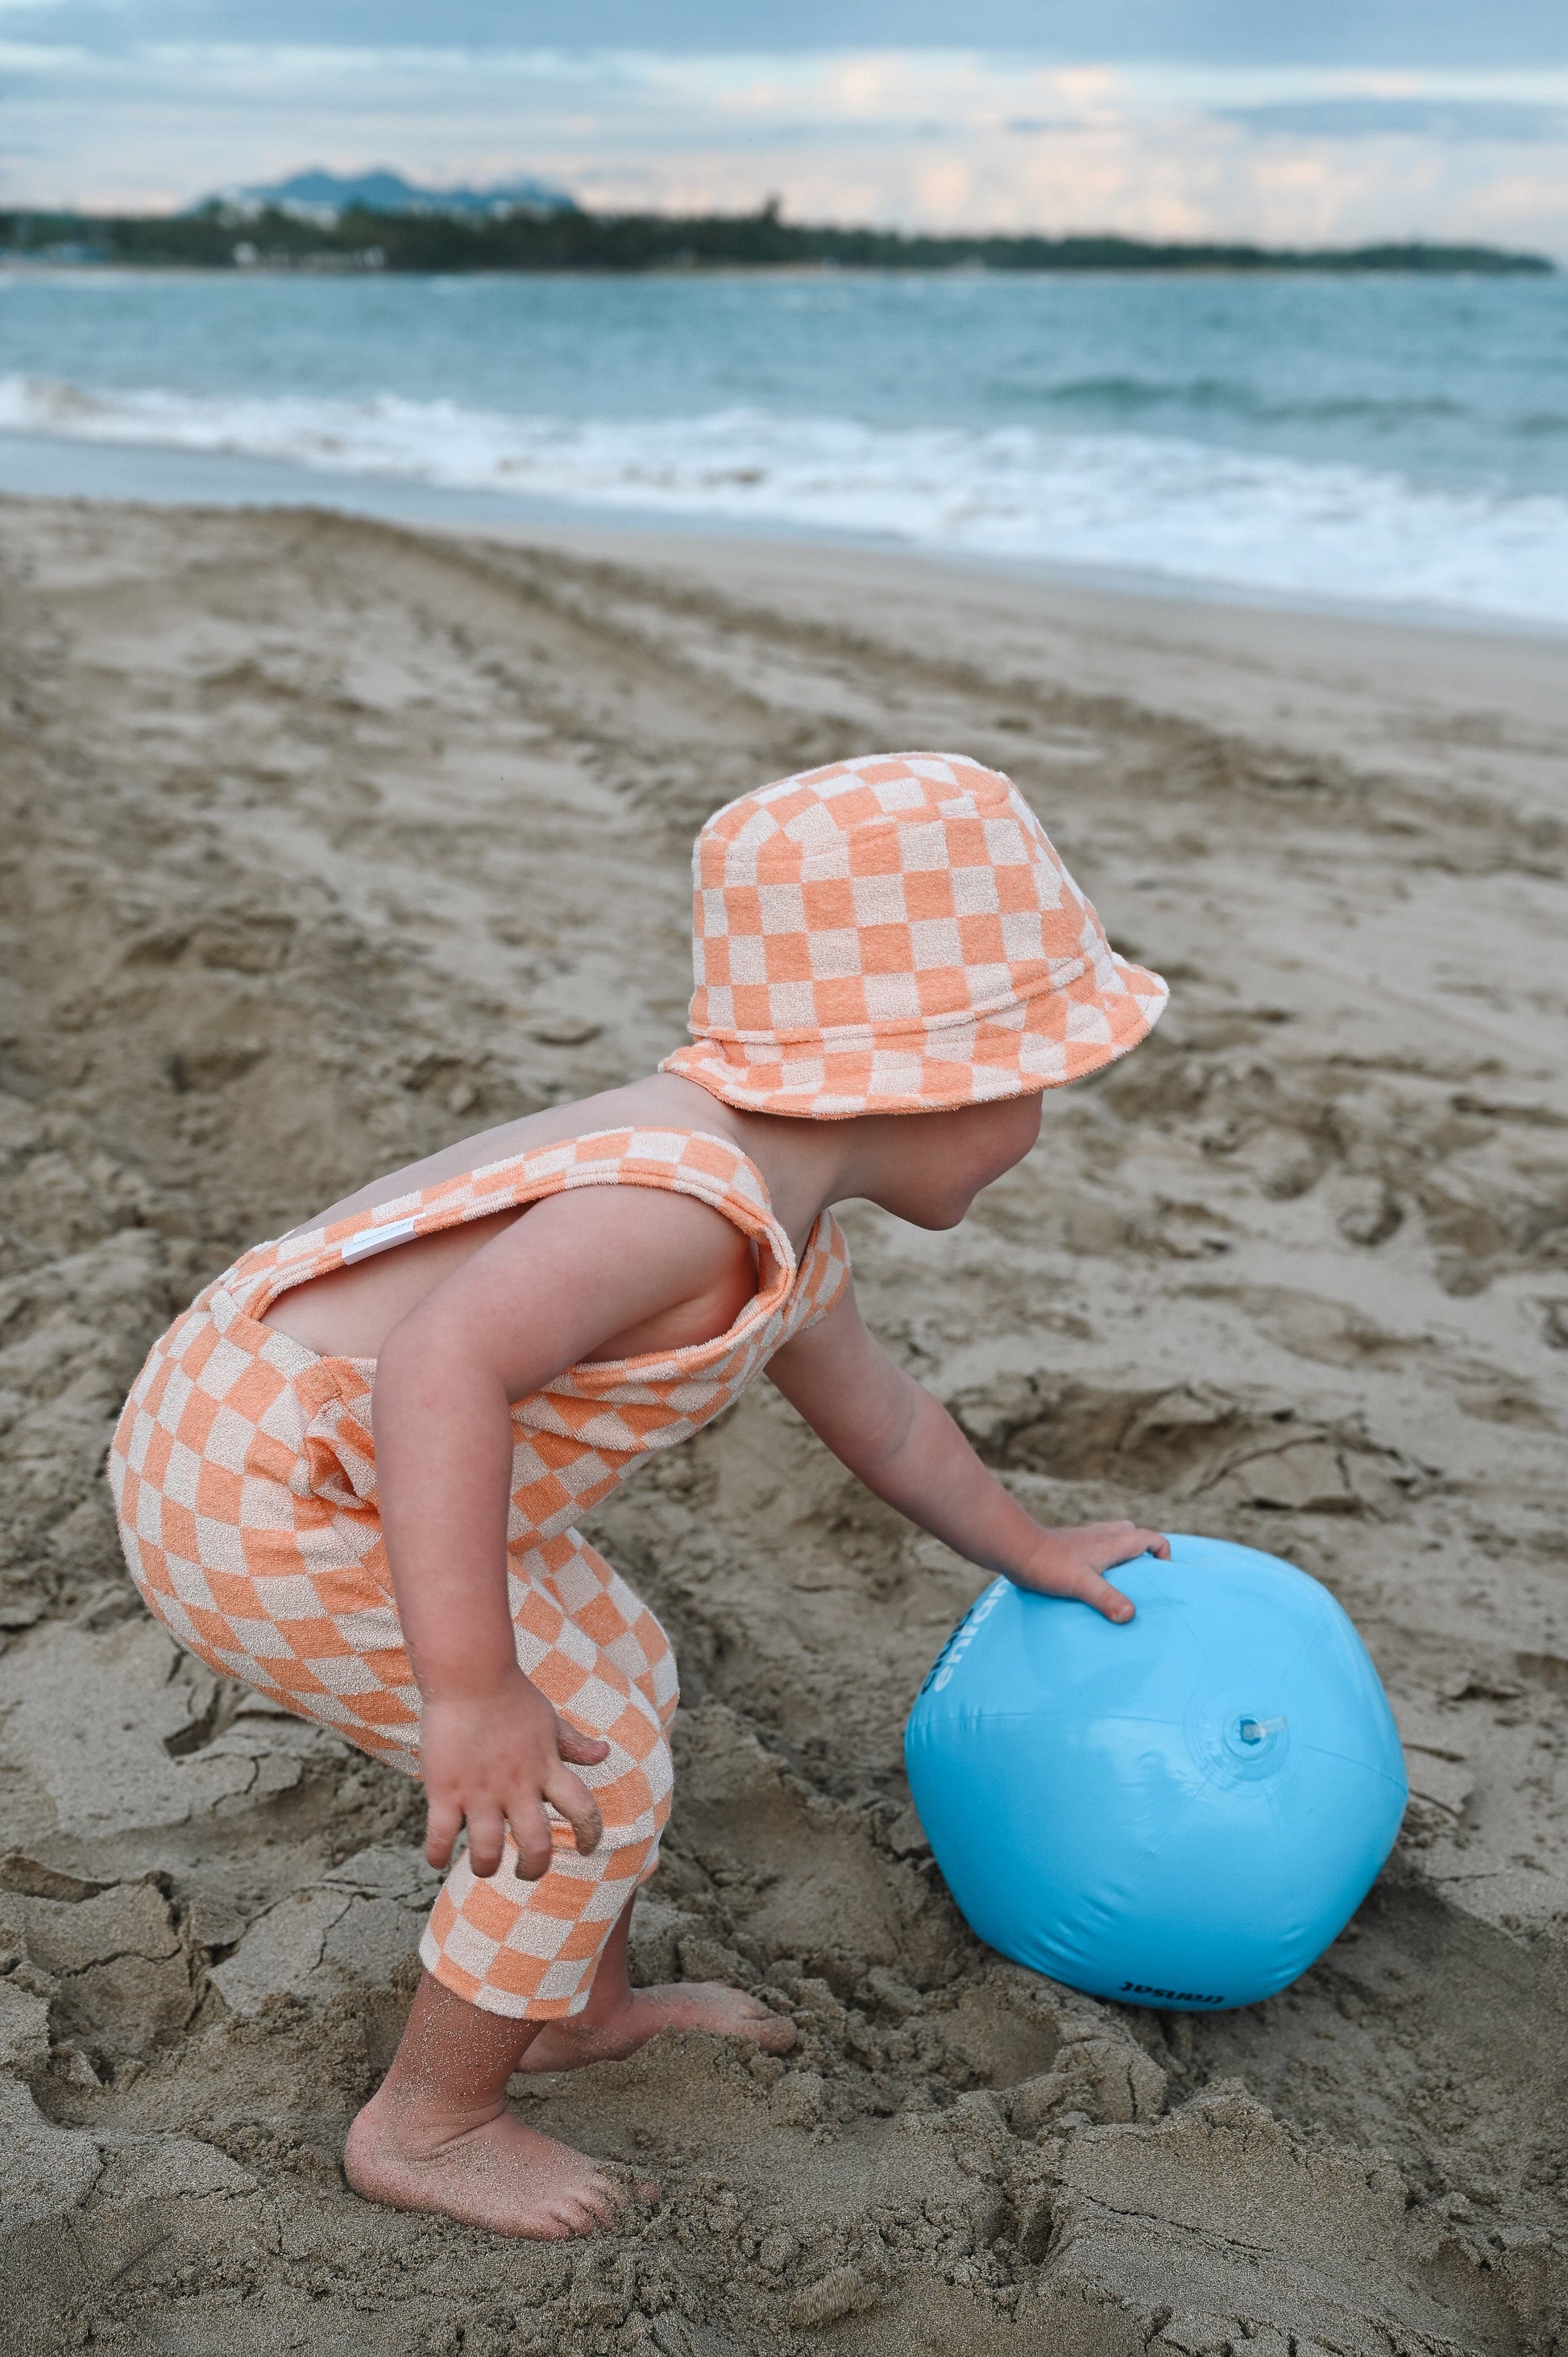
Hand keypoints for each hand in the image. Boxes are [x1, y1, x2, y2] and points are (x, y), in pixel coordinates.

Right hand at [419, 1672, 610, 1880]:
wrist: (469, 1673)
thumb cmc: (510, 1695)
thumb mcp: (549, 1720)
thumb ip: (574, 1744)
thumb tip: (603, 1753)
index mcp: (547, 1768)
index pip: (583, 1810)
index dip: (591, 1834)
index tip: (588, 1849)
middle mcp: (517, 1786)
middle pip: (536, 1845)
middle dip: (533, 1868)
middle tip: (526, 1872)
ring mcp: (480, 1791)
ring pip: (487, 1851)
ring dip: (486, 1867)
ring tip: (484, 1867)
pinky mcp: (444, 1789)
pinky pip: (441, 1836)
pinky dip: (438, 1855)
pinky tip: (437, 1859)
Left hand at [1013, 1521, 1168, 1623]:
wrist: (1015, 1548)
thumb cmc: (1048, 1565)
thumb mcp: (1080, 1584)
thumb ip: (1106, 1598)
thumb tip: (1130, 1615)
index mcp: (1112, 1543)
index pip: (1151, 1538)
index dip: (1163, 1554)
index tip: (1159, 1576)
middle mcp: (1102, 1535)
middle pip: (1135, 1535)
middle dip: (1144, 1552)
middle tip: (1142, 1579)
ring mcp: (1085, 1538)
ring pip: (1115, 1537)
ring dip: (1123, 1552)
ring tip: (1119, 1579)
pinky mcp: (1071, 1543)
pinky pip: (1096, 1544)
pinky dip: (1103, 1555)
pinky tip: (1092, 1576)